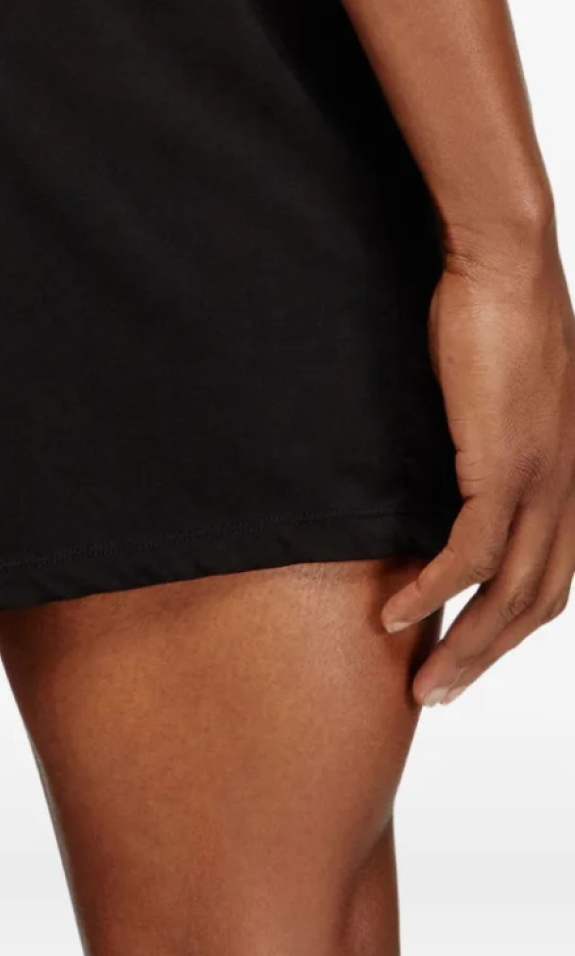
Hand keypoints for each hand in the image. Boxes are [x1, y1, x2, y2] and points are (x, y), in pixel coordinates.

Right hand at [383, 231, 574, 702]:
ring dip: (462, 645)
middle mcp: (572, 489)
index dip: (510, 626)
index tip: (463, 652)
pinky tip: (398, 612)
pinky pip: (468, 554)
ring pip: (507, 594)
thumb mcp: (499, 393)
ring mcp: (544, 481)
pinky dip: (433, 592)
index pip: (552, 576)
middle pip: (536, 603)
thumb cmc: (494, 312)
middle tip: (436, 690)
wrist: (504, 265)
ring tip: (418, 679)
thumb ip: (490, 437)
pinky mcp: (505, 466)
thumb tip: (453, 464)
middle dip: (486, 656)